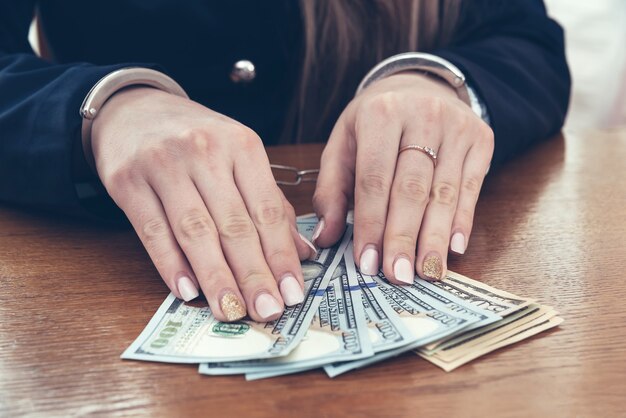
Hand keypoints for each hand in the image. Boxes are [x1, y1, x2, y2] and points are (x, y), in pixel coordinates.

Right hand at [91, 87, 314, 320]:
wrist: (134, 110)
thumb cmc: (196, 140)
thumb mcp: (238, 158)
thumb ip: (269, 204)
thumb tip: (301, 253)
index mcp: (242, 146)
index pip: (267, 210)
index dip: (281, 256)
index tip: (293, 294)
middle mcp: (205, 151)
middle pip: (234, 225)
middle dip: (254, 275)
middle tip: (267, 311)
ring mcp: (164, 164)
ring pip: (196, 232)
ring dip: (216, 277)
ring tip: (231, 311)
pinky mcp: (127, 180)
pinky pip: (153, 230)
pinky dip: (171, 264)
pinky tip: (187, 292)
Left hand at [313, 73, 492, 282]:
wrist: (418, 88)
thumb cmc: (374, 124)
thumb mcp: (343, 145)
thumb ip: (332, 191)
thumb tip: (326, 238)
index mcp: (380, 114)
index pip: (374, 178)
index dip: (371, 224)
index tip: (367, 263)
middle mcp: (422, 115)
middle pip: (412, 188)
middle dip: (403, 237)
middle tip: (398, 275)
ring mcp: (457, 126)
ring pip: (444, 192)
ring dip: (434, 238)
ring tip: (426, 272)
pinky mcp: (481, 138)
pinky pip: (471, 187)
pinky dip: (462, 221)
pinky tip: (453, 249)